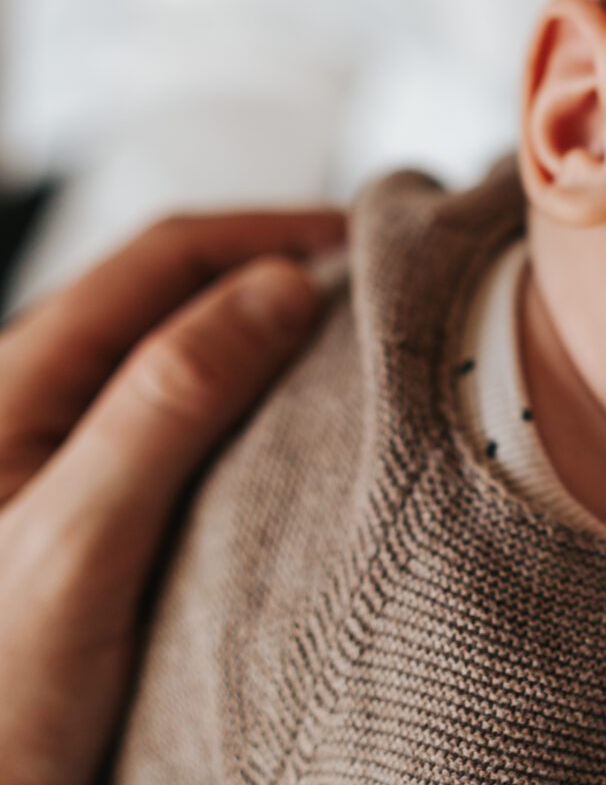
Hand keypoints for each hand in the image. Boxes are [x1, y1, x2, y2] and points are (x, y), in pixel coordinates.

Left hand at [0, 209, 343, 784]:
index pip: (164, 257)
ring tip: (358, 358)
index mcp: (10, 385)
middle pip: (168, 296)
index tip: (377, 247)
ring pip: (171, 361)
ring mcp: (47, 468)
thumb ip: (170, 408)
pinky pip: (167, 432)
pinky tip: (297, 447)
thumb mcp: (81, 551)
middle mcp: (22, 409)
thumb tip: (279, 285)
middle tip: (388, 295)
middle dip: (275, 274)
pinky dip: (243, 412)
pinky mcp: (74, 527)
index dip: (272, 233)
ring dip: (262, 343)